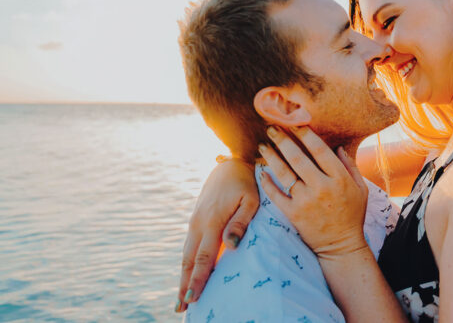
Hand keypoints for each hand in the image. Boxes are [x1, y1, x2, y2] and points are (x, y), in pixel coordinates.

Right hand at [175, 159, 259, 311]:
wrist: (231, 165)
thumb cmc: (246, 183)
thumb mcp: (251, 200)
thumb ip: (241, 223)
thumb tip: (231, 246)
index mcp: (212, 221)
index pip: (203, 257)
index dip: (197, 279)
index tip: (192, 298)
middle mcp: (198, 224)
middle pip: (188, 260)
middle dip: (184, 285)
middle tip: (181, 308)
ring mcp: (195, 222)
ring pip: (186, 254)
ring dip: (182, 277)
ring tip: (181, 299)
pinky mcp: (196, 220)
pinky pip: (189, 246)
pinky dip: (186, 263)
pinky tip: (187, 275)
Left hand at [259, 125, 369, 259]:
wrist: (341, 245)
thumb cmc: (352, 215)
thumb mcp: (360, 188)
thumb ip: (350, 166)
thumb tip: (338, 147)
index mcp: (339, 178)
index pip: (319, 149)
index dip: (305, 134)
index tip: (294, 124)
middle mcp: (321, 187)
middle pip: (297, 157)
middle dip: (282, 139)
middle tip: (271, 128)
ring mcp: (305, 201)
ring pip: (284, 173)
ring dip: (271, 156)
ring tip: (262, 145)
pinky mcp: (293, 214)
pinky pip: (276, 194)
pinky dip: (267, 182)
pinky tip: (261, 171)